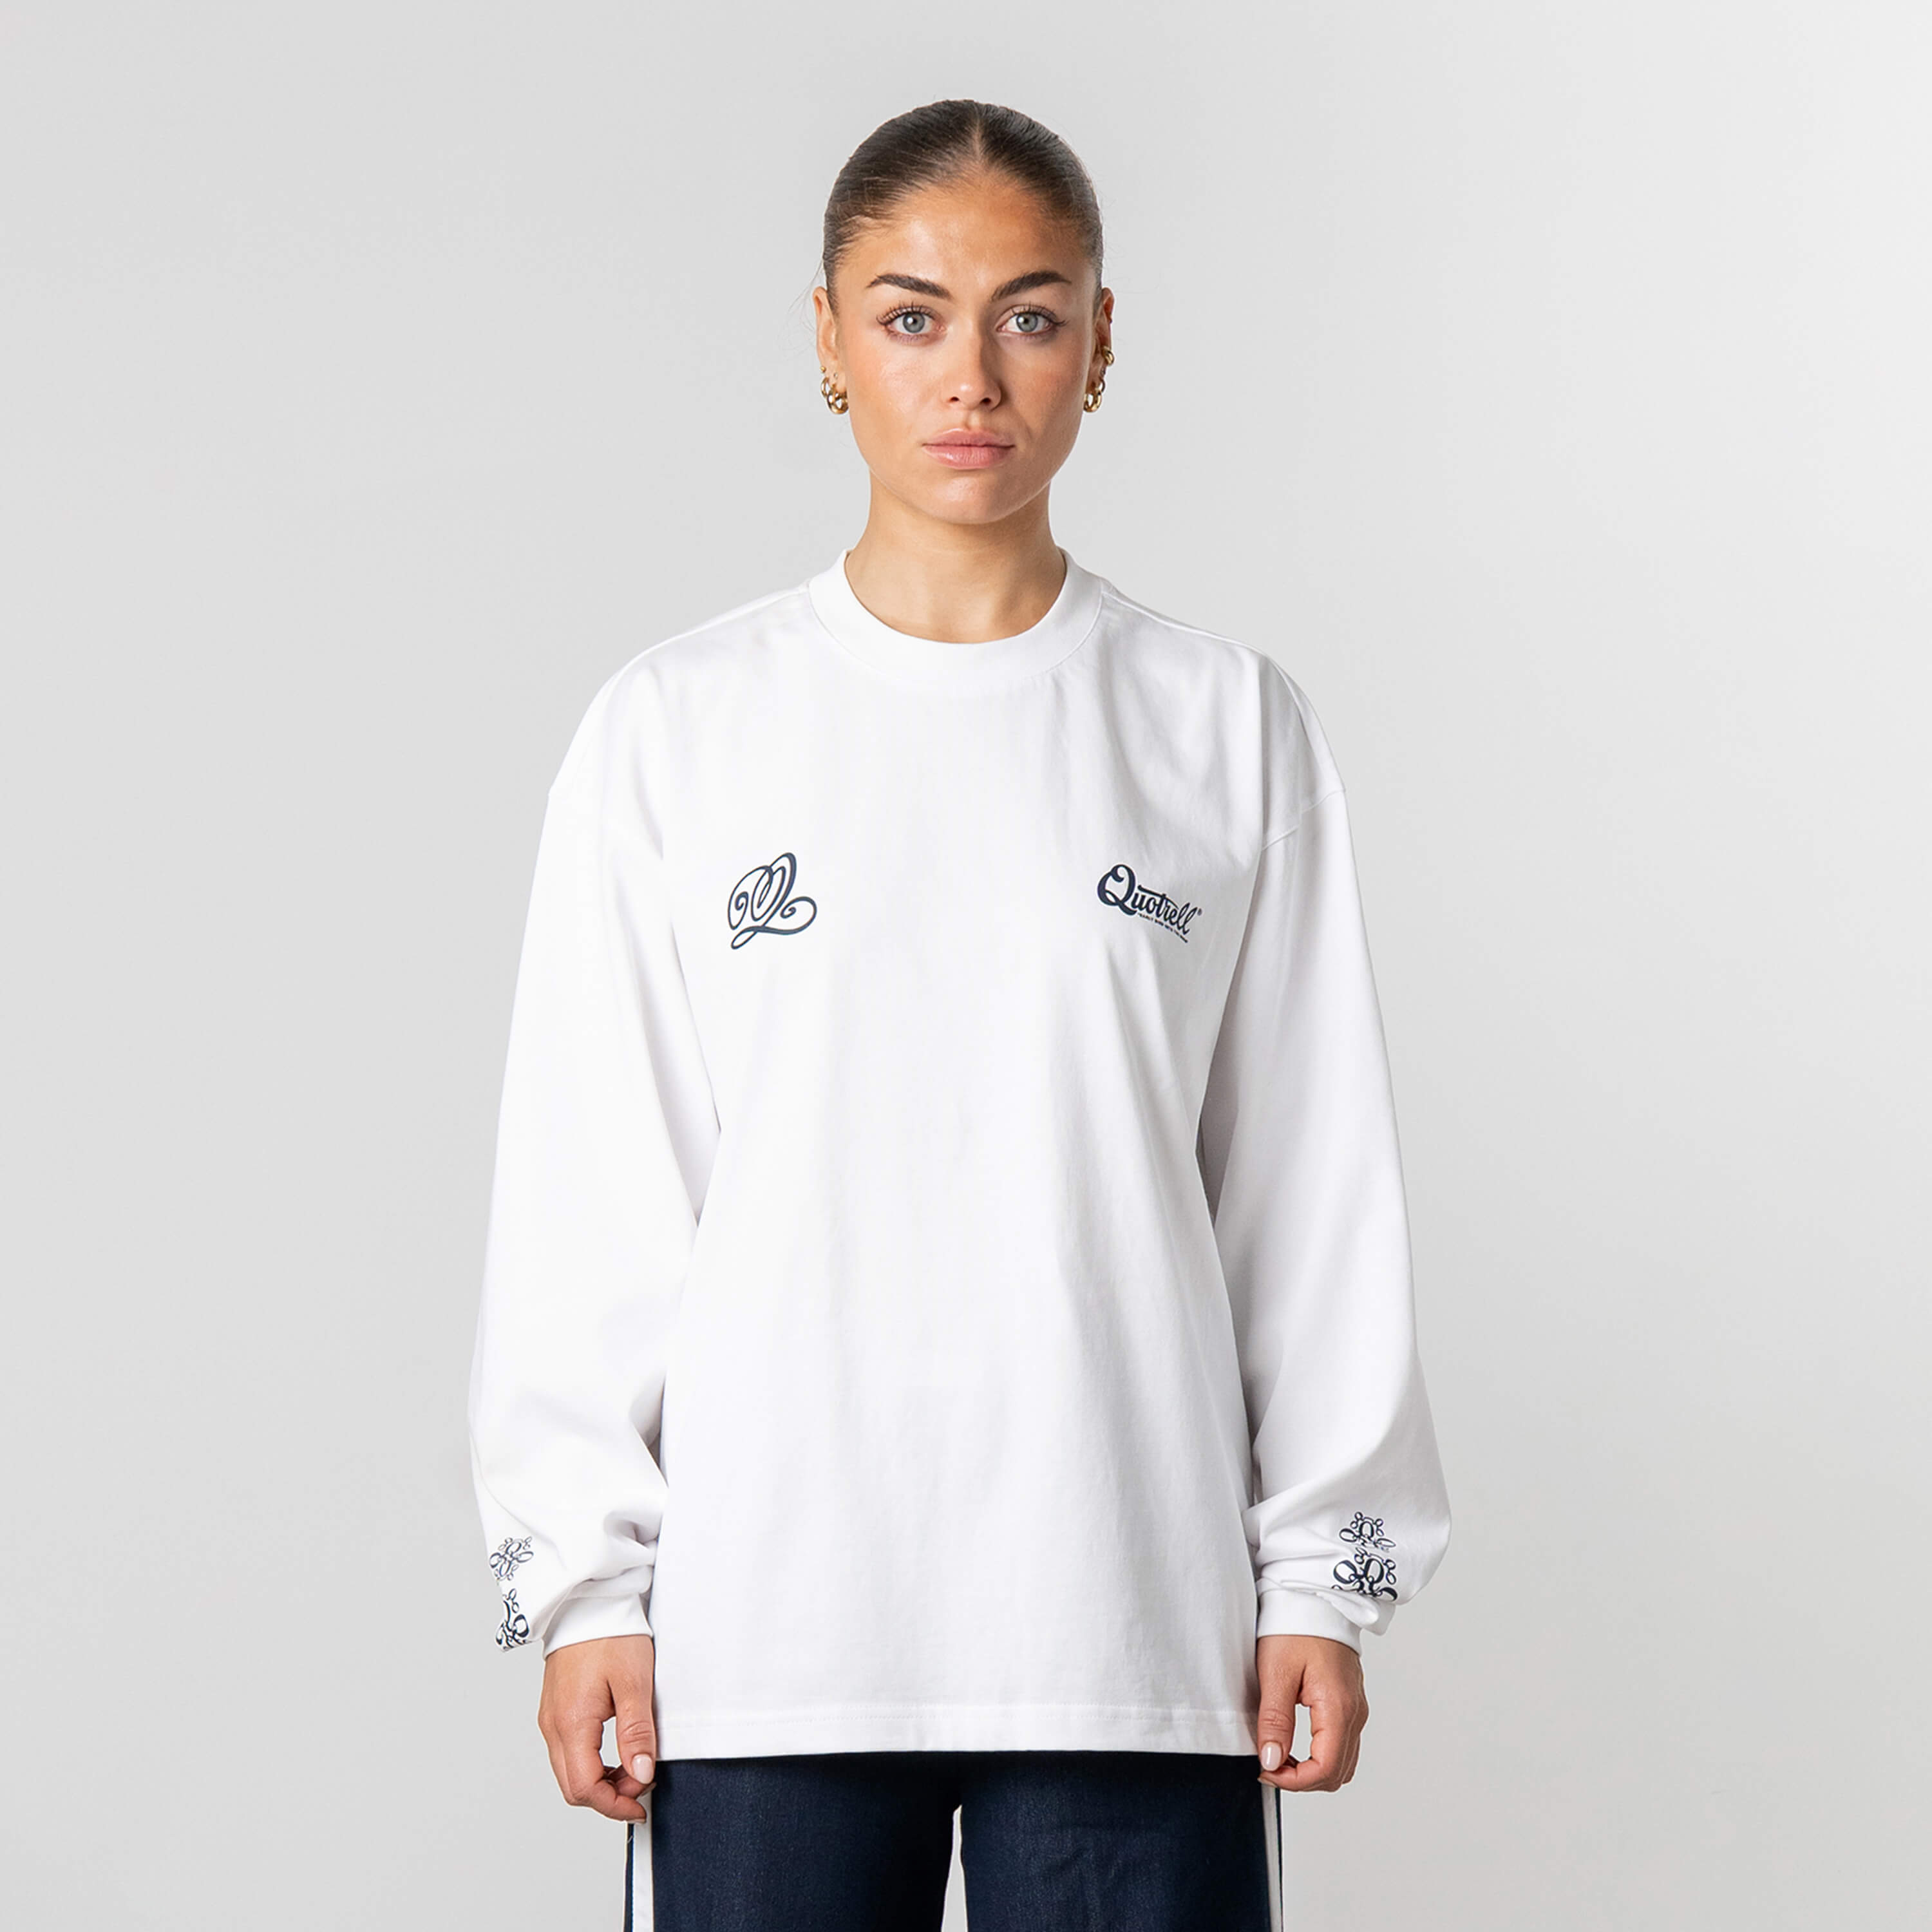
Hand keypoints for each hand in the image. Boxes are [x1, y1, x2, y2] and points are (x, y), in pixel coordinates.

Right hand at [537, 1633, 658, 1820]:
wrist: (588, 1600)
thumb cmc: (611, 1632)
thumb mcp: (634, 1681)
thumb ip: (637, 1732)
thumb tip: (641, 1773)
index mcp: (570, 1722)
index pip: (585, 1788)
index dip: (615, 1804)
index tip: (641, 1803)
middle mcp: (553, 1725)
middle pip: (573, 1787)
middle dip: (608, 1797)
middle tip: (642, 1785)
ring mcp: (550, 1718)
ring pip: (569, 1771)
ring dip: (600, 1781)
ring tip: (634, 1767)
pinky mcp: (555, 1710)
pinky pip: (567, 1752)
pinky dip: (591, 1763)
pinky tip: (616, 1752)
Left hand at [1255, 1634, 1366, 1792]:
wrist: (1315, 1596)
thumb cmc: (1295, 1626)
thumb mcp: (1276, 1672)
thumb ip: (1274, 1721)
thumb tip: (1271, 1762)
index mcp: (1339, 1707)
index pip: (1326, 1769)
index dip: (1295, 1781)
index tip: (1266, 1771)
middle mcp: (1355, 1713)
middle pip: (1338, 1774)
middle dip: (1302, 1780)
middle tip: (1268, 1765)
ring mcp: (1356, 1708)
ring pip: (1343, 1763)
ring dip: (1312, 1770)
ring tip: (1279, 1754)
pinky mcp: (1350, 1703)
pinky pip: (1342, 1745)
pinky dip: (1320, 1755)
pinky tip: (1295, 1743)